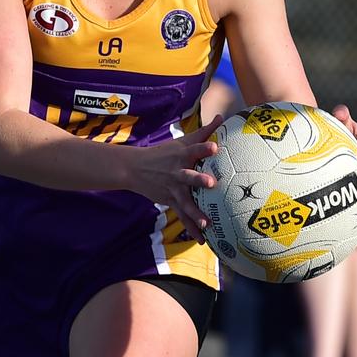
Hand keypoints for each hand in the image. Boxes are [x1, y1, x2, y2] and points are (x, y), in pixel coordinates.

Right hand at [133, 115, 221, 243]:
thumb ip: (204, 131)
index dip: (204, 148)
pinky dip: (192, 228)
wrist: (135, 168)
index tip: (215, 147)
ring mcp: (173, 189)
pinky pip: (183, 216)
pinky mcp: (171, 201)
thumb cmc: (164, 153)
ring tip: (207, 223)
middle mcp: (178, 172)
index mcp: (182, 156)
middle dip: (200, 181)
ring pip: (185, 202)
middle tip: (212, 183)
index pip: (194, 149)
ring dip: (195, 212)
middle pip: (189, 177)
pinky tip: (203, 240)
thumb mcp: (182, 141)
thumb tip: (222, 117)